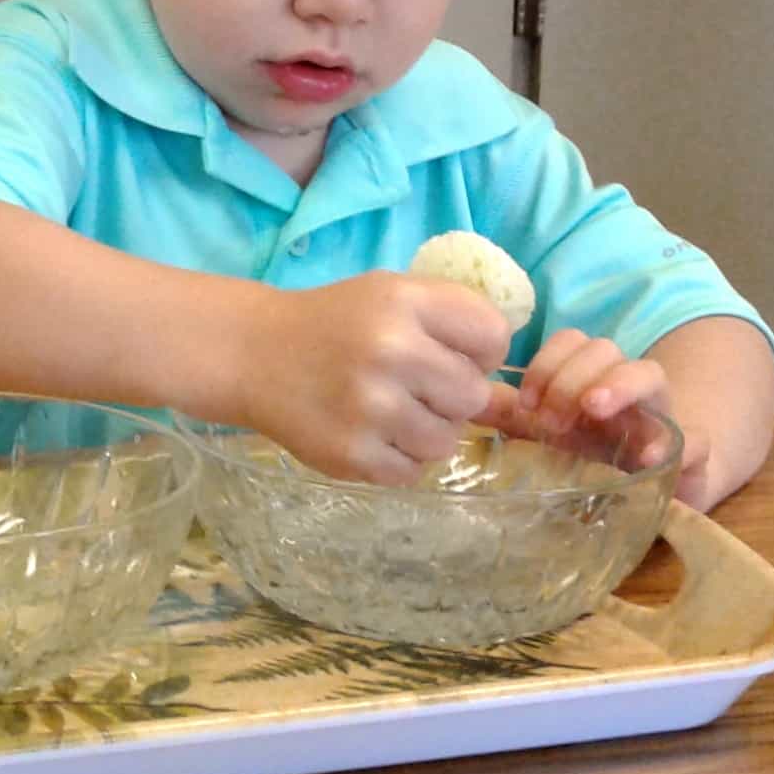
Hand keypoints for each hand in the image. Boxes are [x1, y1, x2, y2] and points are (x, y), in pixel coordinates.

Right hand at [231, 273, 512, 485]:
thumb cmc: (335, 323)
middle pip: (474, 396)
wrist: (253, 353)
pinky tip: (368, 433)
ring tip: (388, 411)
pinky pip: (412, 473)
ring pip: (446, 442)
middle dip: (452, 396)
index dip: (480, 352)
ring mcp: (370, 407)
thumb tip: (520, 396)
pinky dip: (397, 460)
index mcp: (404, 301)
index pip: (493, 337)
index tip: (452, 355)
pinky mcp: (351, 454)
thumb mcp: (392, 300)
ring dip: (426, 432)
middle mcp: (391, 350)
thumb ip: (456, 330)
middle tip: (414, 387)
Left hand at [483, 328, 685, 478]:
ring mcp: (662, 417)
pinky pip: (693, 437)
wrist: (662, 492)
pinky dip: (672, 443)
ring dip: (617, 385)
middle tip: (551, 419)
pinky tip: (647, 457)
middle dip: (571, 377)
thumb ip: (516, 416)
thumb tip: (469, 397)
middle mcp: (629, 390)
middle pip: (606, 350)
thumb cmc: (601, 457)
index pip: (573, 342)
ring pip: (650, 374)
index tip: (527, 402)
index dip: (547, 362)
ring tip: (594, 408)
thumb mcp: (555, 436)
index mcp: (593, 380)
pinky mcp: (690, 456)